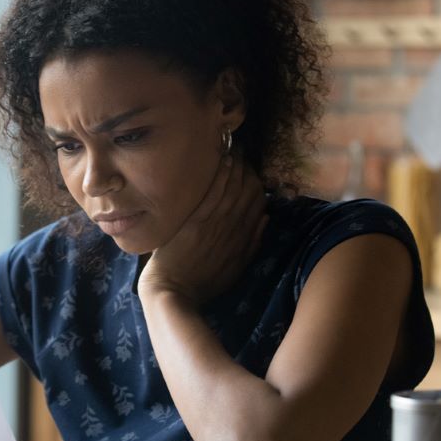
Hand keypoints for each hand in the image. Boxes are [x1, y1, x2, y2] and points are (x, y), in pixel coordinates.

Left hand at [138, 156, 267, 306]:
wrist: (174, 290)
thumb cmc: (202, 282)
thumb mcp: (235, 267)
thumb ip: (252, 243)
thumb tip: (266, 217)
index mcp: (242, 239)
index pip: (258, 205)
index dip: (258, 185)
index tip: (254, 170)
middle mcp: (232, 229)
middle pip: (247, 193)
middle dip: (248, 170)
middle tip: (245, 153)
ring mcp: (214, 224)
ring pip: (232, 190)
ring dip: (236, 168)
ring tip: (235, 149)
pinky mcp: (195, 222)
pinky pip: (212, 195)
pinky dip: (220, 177)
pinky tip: (224, 161)